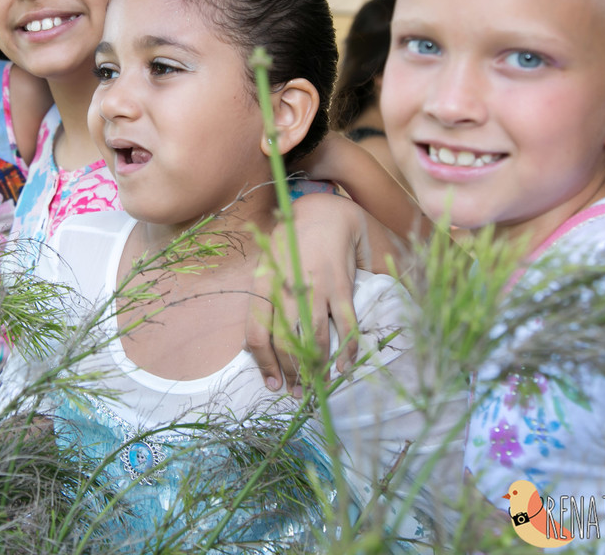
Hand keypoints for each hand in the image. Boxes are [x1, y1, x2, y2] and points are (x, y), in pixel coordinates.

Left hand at [247, 193, 369, 392]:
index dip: (264, 364)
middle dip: (291, 373)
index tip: (272, 384)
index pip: (257, 333)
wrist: (324, 213)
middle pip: (284, 342)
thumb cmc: (292, 242)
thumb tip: (258, 342)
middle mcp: (286, 288)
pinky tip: (345, 366)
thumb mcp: (268, 264)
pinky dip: (347, 350)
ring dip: (317, 368)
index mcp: (264, 284)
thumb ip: (264, 298)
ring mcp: (315, 287)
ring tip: (319, 384)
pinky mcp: (340, 285)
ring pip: (314, 338)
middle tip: (297, 391)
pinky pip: (345, 325)